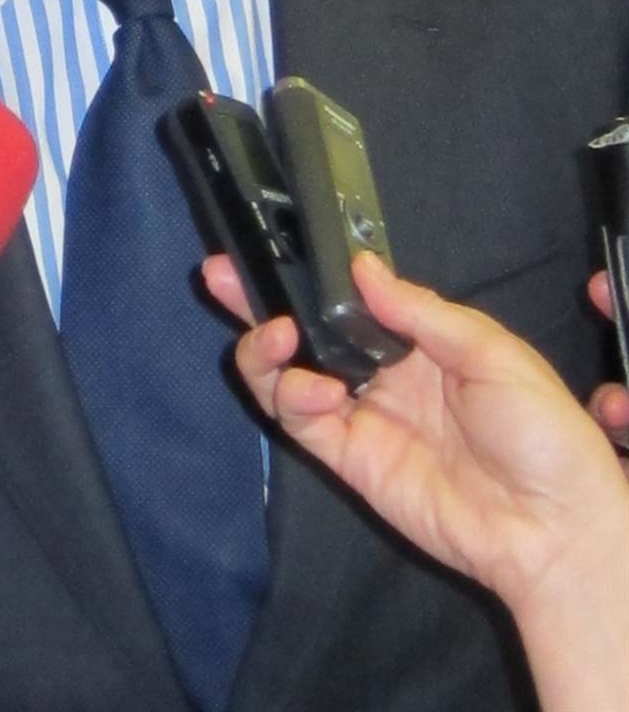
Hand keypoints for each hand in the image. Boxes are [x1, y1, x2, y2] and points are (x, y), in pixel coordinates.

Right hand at [203, 251, 628, 618]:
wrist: (553, 527)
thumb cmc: (542, 431)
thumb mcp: (492, 352)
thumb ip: (419, 311)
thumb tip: (360, 268)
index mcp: (418, 339)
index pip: (348, 298)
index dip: (310, 275)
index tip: (272, 246)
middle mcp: (382, 373)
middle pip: (305, 330)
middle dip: (259, 301)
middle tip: (221, 273)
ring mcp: (361, 415)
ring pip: (288, 375)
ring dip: (266, 350)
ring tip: (274, 336)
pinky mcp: (349, 459)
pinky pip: (301, 422)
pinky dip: (292, 398)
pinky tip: (311, 389)